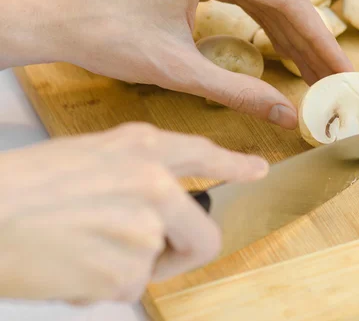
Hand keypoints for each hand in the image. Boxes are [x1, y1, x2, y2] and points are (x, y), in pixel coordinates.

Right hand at [0, 122, 267, 302]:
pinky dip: (99, 286)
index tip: (257, 170)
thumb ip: (134, 175)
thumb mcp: (88, 158)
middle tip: (144, 255)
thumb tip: (159, 210)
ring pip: (153, 265)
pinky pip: (127, 288)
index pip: (203, 154)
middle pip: (204, 235)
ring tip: (77, 249)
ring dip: (120, 267)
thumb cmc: (22, 187)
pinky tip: (68, 266)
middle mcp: (154, 183)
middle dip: (180, 252)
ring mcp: (146, 227)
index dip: (234, 163)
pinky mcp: (128, 270)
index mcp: (141, 148)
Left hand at [25, 0, 352, 128]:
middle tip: (337, 79)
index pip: (285, 1)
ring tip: (317, 74)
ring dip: (291, 37)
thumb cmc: (106, 36)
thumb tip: (285, 115)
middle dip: (310, 43)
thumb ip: (239, 93)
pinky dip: (266, 27)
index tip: (343, 71)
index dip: (320, 41)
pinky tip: (284, 54)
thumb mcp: (179, 71)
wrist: (60, 19)